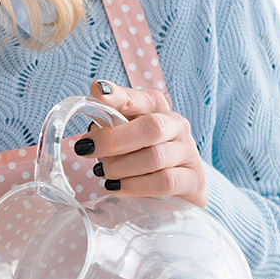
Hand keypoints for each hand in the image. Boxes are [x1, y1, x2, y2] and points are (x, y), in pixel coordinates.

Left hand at [69, 82, 205, 205]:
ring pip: (155, 158)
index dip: (119, 96)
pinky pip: (164, 182)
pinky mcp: (193, 179)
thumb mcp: (125, 135)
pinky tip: (117, 187)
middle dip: (113, 140)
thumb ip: (108, 127)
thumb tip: (89, 135)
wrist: (179, 184)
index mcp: (158, 109)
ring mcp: (188, 152)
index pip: (140, 98)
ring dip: (121, 167)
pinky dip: (135, 186)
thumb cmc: (143, 154)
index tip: (99, 92)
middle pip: (151, 127)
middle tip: (86, 149)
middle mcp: (177, 126)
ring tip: (103, 172)